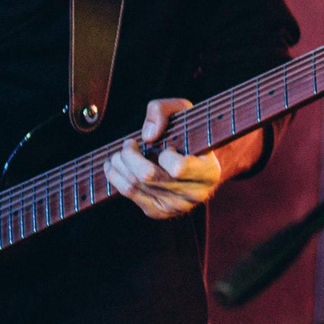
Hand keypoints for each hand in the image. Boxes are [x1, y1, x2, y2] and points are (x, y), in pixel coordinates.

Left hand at [104, 99, 227, 220]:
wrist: (197, 162)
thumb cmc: (189, 134)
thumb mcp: (183, 112)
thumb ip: (163, 110)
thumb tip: (146, 136)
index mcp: (209, 172)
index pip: (178, 168)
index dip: (164, 154)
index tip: (166, 145)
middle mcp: (195, 194)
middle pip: (148, 176)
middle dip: (129, 155)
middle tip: (128, 144)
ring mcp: (176, 207)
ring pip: (134, 185)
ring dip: (118, 165)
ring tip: (118, 153)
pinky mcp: (159, 212)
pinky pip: (129, 194)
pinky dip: (116, 177)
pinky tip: (115, 166)